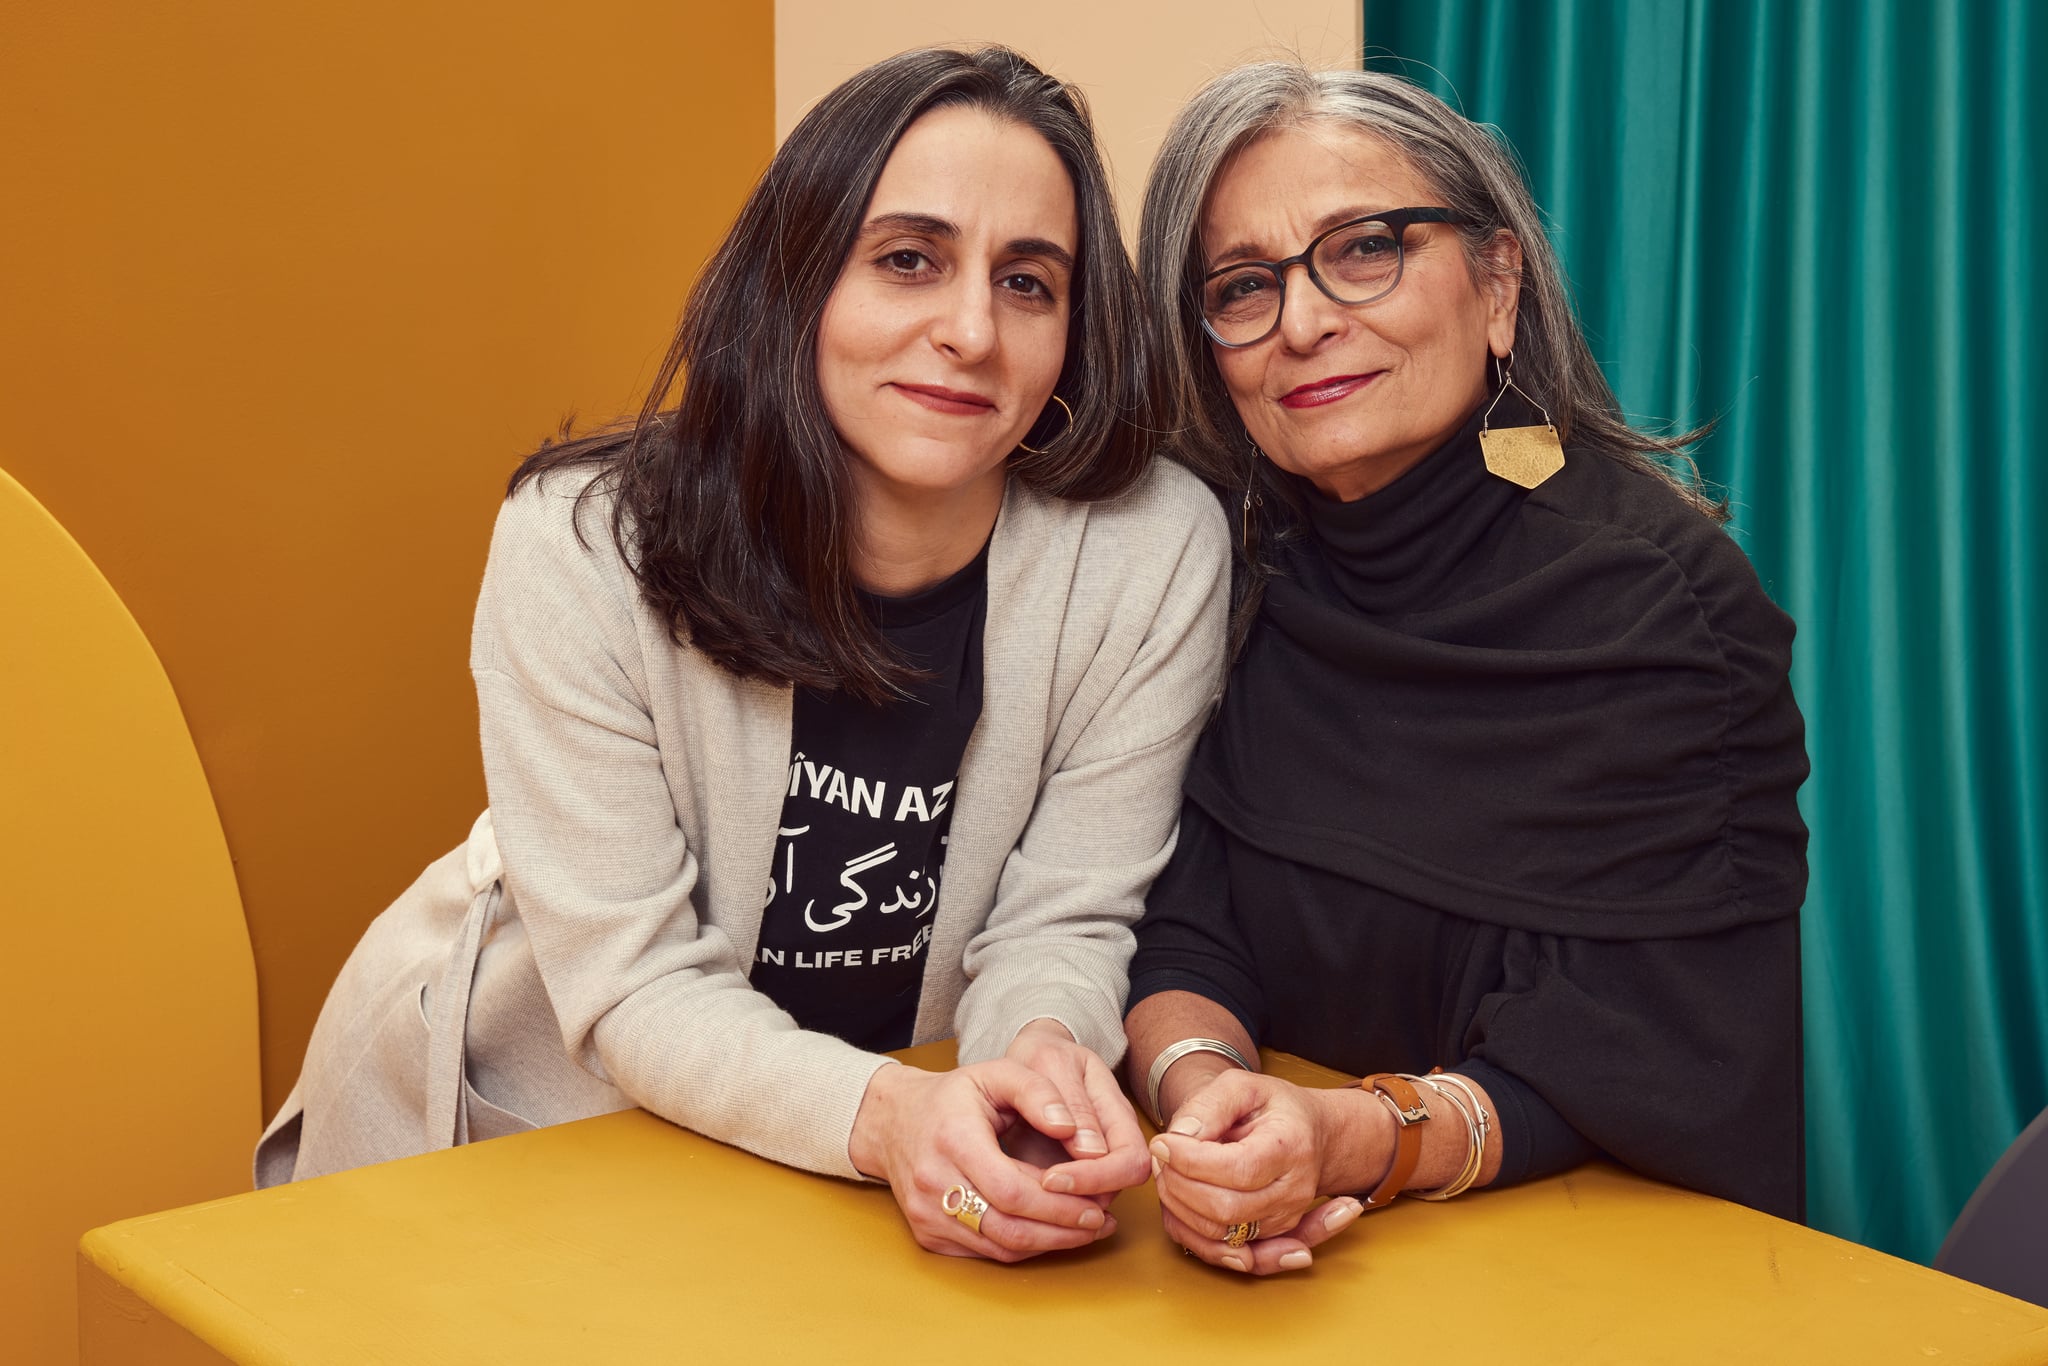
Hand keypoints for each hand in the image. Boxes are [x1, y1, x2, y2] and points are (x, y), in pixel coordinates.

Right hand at [849, 1059, 1120, 1261]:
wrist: (894, 1121)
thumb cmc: (953, 1095)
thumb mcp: (996, 1073)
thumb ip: (1038, 1091)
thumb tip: (1072, 1129)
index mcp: (952, 1139)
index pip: (1013, 1190)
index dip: (1060, 1204)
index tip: (1098, 1203)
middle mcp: (933, 1183)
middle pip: (1008, 1227)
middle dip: (1062, 1230)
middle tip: (1101, 1222)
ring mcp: (926, 1214)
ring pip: (998, 1247)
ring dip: (1048, 1244)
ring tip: (1085, 1230)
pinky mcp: (927, 1235)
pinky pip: (984, 1253)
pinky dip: (1022, 1247)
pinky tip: (1050, 1232)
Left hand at [1004, 1019, 1151, 1199]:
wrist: (1029, 1060)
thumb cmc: (1041, 1057)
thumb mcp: (1052, 1064)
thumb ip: (1073, 1103)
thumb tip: (1094, 1151)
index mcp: (1117, 1111)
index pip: (1130, 1160)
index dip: (1097, 1178)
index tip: (1049, 1179)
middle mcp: (1114, 1141)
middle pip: (1118, 1188)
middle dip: (1077, 1201)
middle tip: (1031, 1193)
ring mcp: (1095, 1160)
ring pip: (1094, 1203)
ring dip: (1060, 1210)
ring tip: (1020, 1201)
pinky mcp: (1071, 1174)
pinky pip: (1071, 1204)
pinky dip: (1049, 1210)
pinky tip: (1019, 1205)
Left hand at [1149, 1069, 1368, 1274]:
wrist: (1309, 1134)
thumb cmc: (1274, 1108)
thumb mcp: (1243, 1086)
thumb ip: (1210, 1104)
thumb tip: (1179, 1136)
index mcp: (1290, 1147)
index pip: (1237, 1168)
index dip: (1190, 1160)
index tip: (1162, 1143)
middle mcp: (1291, 1191)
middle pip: (1225, 1208)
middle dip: (1178, 1185)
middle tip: (1161, 1158)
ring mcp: (1282, 1220)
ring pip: (1218, 1235)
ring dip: (1179, 1208)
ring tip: (1168, 1174)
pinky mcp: (1267, 1237)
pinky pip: (1220, 1250)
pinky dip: (1188, 1231)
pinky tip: (1175, 1203)